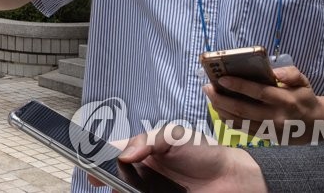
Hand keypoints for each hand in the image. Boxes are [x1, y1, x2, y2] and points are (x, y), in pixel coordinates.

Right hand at [94, 126, 265, 191]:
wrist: (232, 178)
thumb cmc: (204, 152)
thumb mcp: (173, 136)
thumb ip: (147, 140)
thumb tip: (124, 155)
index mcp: (143, 154)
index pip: (115, 156)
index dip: (100, 160)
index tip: (91, 166)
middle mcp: (144, 175)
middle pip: (118, 180)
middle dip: (108, 180)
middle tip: (102, 181)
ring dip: (122, 192)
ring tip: (120, 191)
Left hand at [204, 65, 320, 142]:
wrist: (318, 125)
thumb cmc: (305, 97)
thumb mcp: (302, 81)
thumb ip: (289, 73)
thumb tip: (273, 72)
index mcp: (286, 100)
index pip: (259, 93)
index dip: (239, 86)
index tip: (221, 79)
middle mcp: (276, 117)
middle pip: (243, 109)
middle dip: (221, 99)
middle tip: (207, 88)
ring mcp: (270, 130)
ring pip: (240, 122)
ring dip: (221, 110)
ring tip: (210, 98)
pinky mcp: (267, 138)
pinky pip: (244, 130)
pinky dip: (229, 121)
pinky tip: (220, 112)